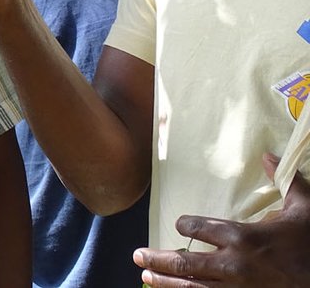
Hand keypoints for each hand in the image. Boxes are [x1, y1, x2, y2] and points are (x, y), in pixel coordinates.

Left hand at [134, 153, 309, 286]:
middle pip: (185, 262)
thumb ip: (285, 181)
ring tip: (146, 276)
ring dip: (165, 281)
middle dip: (157, 258)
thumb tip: (268, 156)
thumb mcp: (304, 208)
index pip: (198, 228)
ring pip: (191, 286)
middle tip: (138, 255)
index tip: (179, 224)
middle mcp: (233, 264)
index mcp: (243, 236)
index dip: (185, 225)